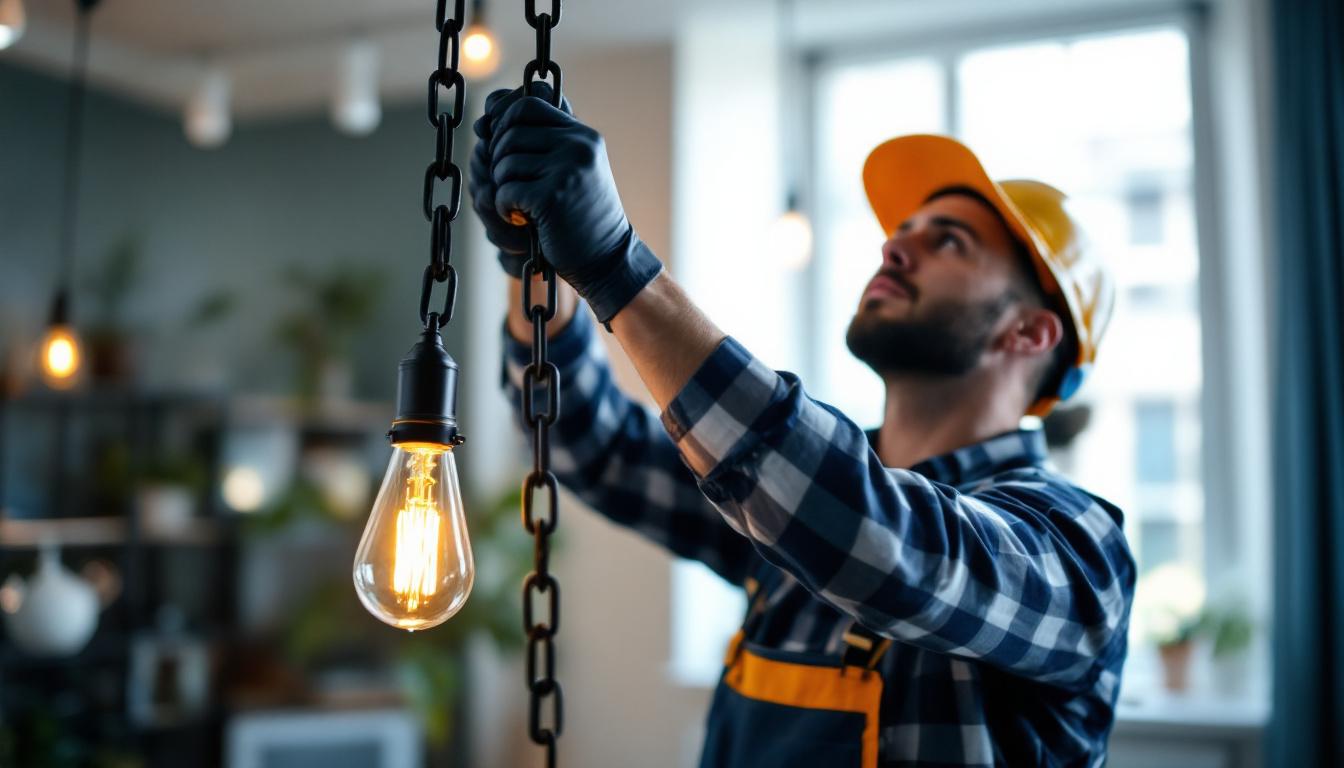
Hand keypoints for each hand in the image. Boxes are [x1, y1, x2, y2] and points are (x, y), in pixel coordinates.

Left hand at [468, 84, 569, 276]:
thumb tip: (482, 124)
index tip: (500, 147)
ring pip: (505, 162)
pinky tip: (518, 218)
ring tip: (518, 203)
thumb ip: (540, 143)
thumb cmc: (580, 215)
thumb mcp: (571, 169)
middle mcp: (578, 146)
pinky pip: (505, 190)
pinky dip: (503, 207)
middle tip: (510, 185)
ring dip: (502, 186)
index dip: (504, 122)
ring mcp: (567, 170)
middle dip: (499, 160)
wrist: (606, 258)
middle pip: (510, 133)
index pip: (528, 105)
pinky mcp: (552, 197)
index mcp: (583, 135)